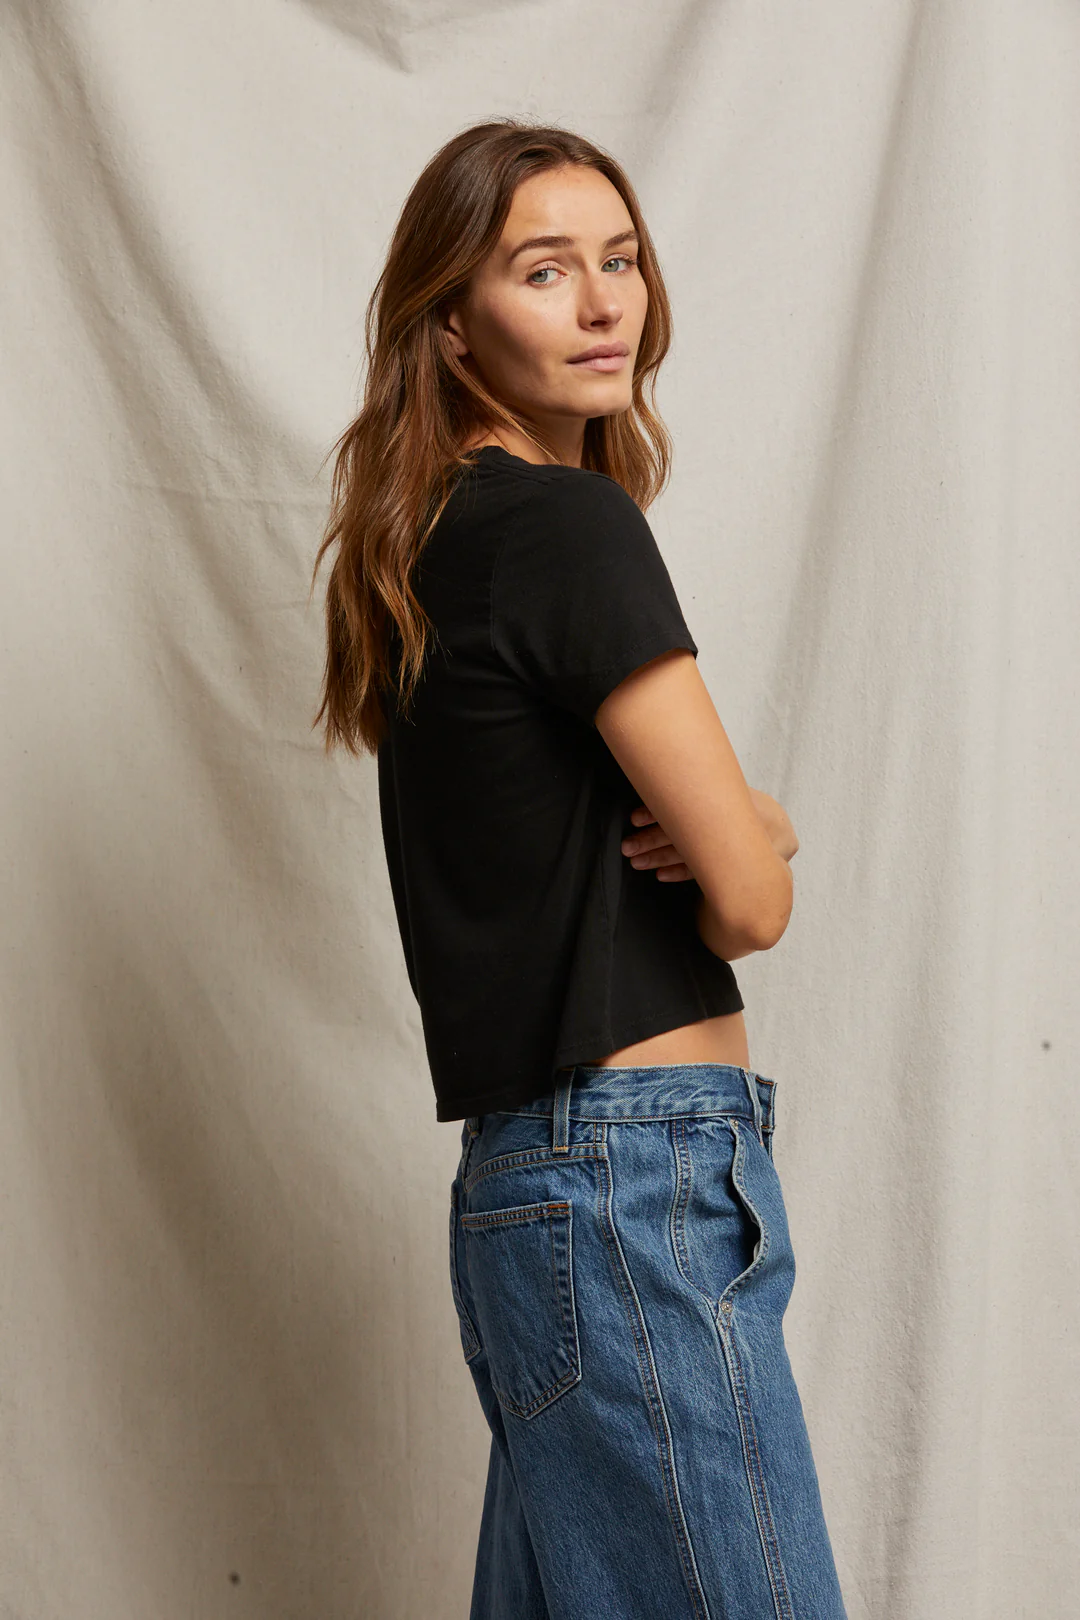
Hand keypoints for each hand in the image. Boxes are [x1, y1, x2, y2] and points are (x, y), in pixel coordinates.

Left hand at [620, 790, 798, 882]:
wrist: (778, 832)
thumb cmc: (745, 808)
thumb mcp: (731, 790)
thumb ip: (706, 785)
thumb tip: (662, 771)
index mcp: (722, 801)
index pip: (686, 806)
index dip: (658, 813)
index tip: (635, 818)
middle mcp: (723, 824)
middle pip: (682, 833)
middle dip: (651, 841)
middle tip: (628, 846)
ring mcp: (726, 848)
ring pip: (687, 855)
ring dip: (658, 858)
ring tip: (637, 862)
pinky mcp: (727, 867)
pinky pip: (700, 872)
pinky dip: (679, 873)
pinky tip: (661, 875)